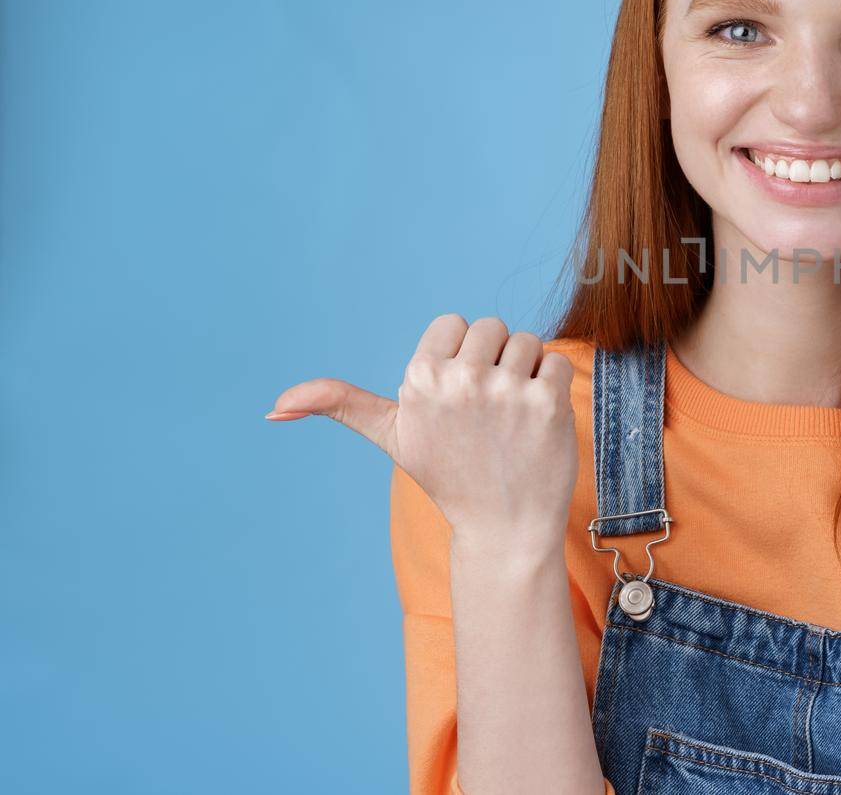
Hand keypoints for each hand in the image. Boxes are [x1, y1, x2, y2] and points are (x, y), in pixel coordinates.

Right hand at [265, 314, 577, 547]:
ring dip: (526, 373)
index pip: (453, 323)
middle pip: (491, 327)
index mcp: (418, 378)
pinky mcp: (547, 401)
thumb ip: (340, 404)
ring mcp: (505, 391)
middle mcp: (459, 380)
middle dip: (495, 361)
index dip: (460, 357)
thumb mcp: (392, 437)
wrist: (504, 527)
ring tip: (513, 418)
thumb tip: (274, 407)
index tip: (458, 398)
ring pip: (526, 341)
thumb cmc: (448, 476)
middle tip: (488, 411)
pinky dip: (553, 385)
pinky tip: (538, 422)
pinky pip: (557, 361)